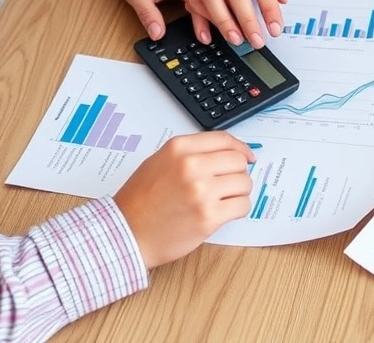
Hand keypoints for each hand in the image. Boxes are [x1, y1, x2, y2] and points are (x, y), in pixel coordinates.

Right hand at [113, 132, 254, 269]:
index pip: (224, 140)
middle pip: (238, 161)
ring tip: (223, 200)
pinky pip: (243, 205)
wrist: (126, 233)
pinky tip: (224, 212)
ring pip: (245, 183)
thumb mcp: (159, 162)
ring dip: (239, 192)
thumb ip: (190, 153)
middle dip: (238, 173)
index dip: (240, 148)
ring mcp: (201, 191)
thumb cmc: (140, 201)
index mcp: (179, 149)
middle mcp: (191, 166)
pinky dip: (238, 209)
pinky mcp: (209, 216)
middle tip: (228, 184)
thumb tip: (226, 152)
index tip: (247, 157)